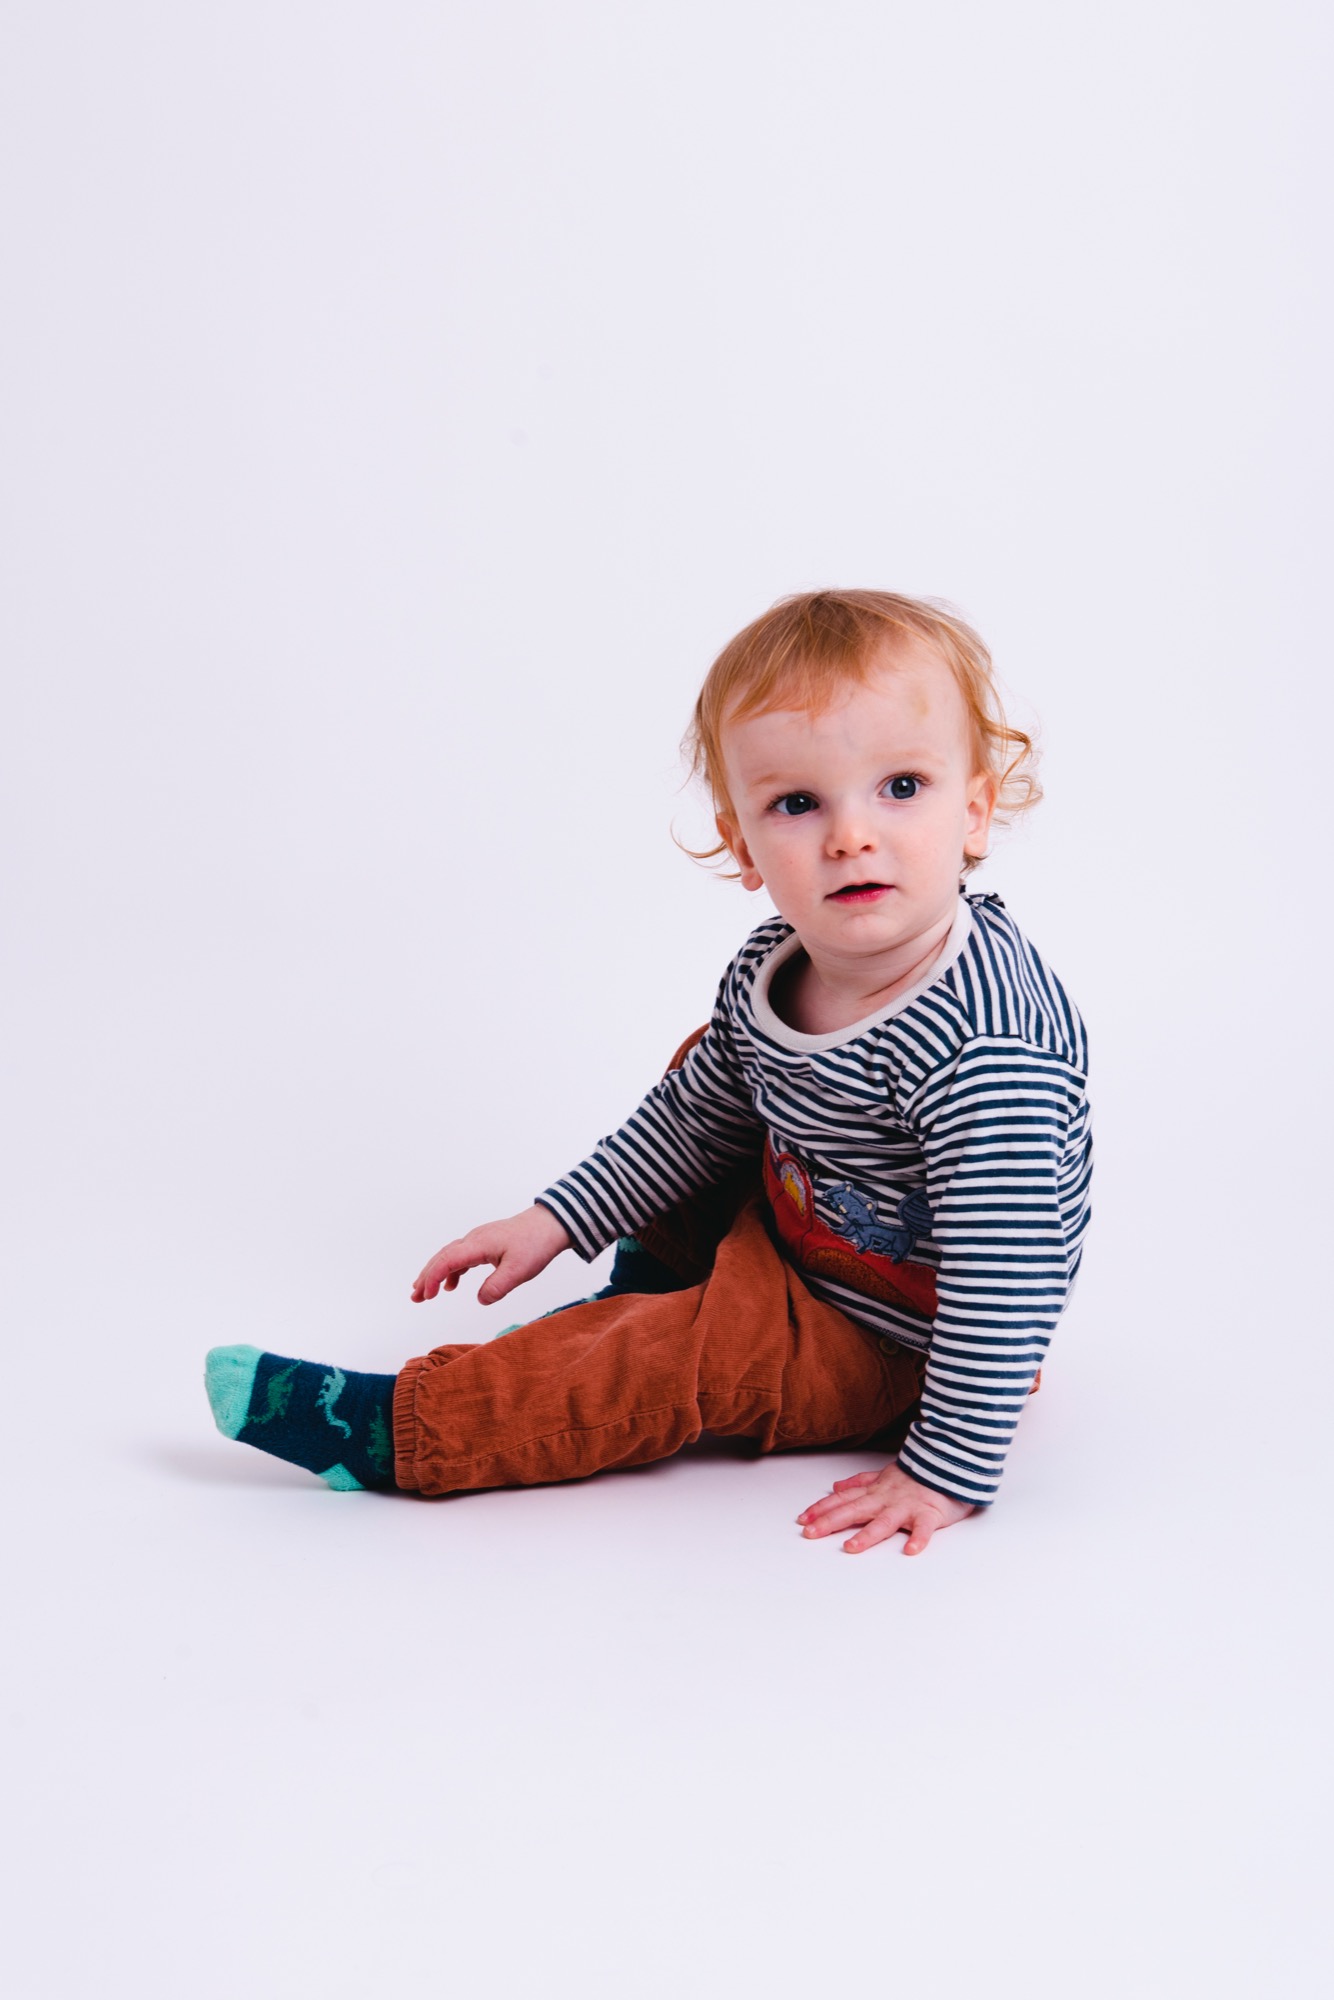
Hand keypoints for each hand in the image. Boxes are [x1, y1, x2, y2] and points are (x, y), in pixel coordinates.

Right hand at [410, 1205, 571, 1305]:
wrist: (551, 1225)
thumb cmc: (536, 1244)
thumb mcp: (519, 1270)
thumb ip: (498, 1286)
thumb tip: (480, 1300)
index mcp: (478, 1244)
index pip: (447, 1260)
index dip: (433, 1278)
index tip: (426, 1296)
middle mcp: (474, 1240)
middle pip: (442, 1257)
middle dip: (426, 1277)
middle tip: (415, 1297)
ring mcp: (479, 1240)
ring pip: (449, 1256)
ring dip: (435, 1274)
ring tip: (424, 1293)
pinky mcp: (486, 1244)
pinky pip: (461, 1257)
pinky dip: (451, 1271)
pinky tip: (451, 1286)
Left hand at [796, 1459, 973, 1555]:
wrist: (950, 1461)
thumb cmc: (916, 1475)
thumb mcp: (883, 1475)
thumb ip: (859, 1482)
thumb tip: (836, 1487)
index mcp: (875, 1491)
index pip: (843, 1500)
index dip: (822, 1508)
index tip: (802, 1519)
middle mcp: (886, 1499)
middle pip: (855, 1510)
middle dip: (831, 1521)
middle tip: (810, 1533)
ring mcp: (907, 1506)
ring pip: (885, 1521)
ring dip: (868, 1534)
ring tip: (850, 1547)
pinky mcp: (930, 1514)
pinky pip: (924, 1528)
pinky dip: (918, 1538)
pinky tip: (910, 1550)